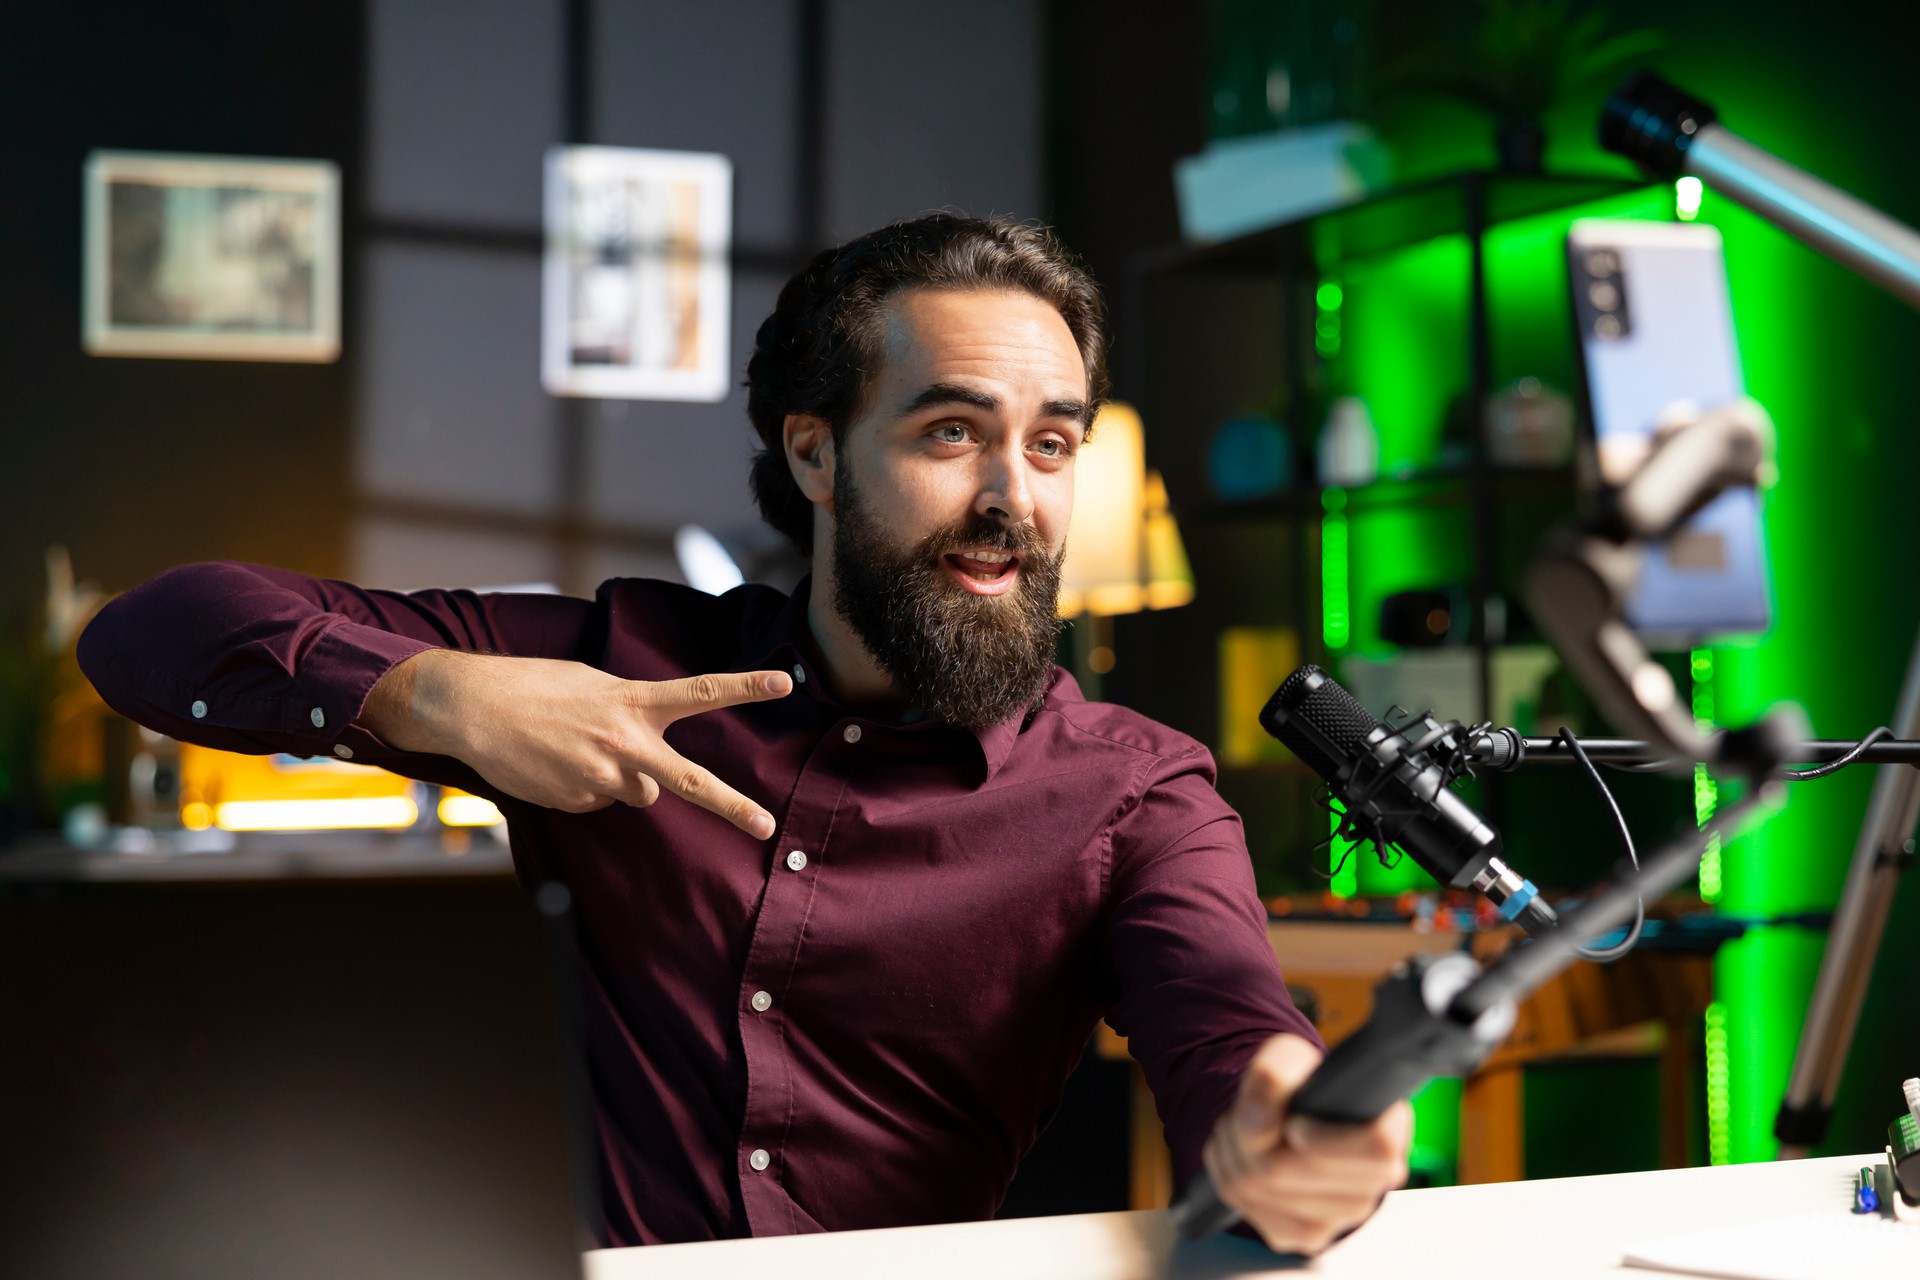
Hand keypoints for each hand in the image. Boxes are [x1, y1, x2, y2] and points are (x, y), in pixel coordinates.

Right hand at [365, 650, 792, 835]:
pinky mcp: (576, 802)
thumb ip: (632, 713)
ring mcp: (601, 778)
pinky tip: (553, 763)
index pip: (700, 692)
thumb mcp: (593, 683)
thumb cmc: (534, 686)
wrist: (471, 707)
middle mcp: (625, 743)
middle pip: (690, 781)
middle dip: (732, 805)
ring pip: (635, 792)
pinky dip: (583, 786)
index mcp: (633, 702)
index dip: (745, 687)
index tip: (786, 682)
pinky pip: (597, 800)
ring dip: (618, 776)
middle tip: (766, 827)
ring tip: (573, 748)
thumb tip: (648, 761)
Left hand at [1200, 1033, 1411, 1255]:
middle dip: (1252, 1133)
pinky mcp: (1308, 1236)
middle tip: (1251, 1111)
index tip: (1295, 1124)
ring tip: (1247, 1130)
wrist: (1292, 1116)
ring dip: (1235, 1151)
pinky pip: (1252, 1211)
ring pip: (1263, 1189)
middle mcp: (1374, 1183)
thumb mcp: (1286, 1058)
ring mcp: (1343, 1217)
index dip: (1326, 1140)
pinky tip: (1244, 1159)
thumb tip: (1257, 1129)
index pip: (1377, 1149)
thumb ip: (1272, 1077)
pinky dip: (1230, 1178)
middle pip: (1292, 1170)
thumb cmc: (1301, 1086)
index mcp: (1389, 1131)